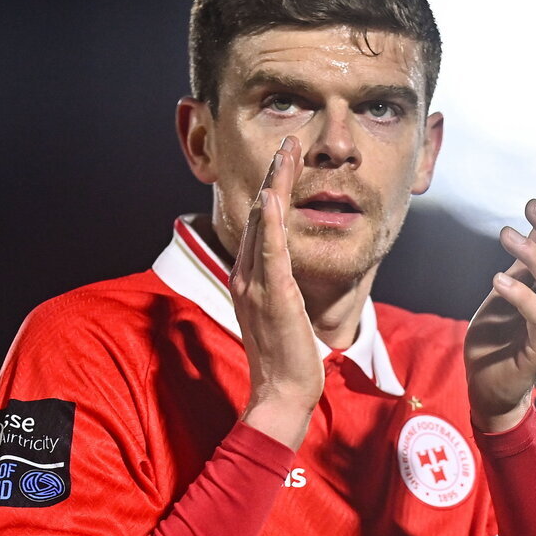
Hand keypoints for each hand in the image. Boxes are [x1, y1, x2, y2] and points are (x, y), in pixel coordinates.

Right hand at [232, 136, 324, 449]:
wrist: (281, 393)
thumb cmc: (284, 358)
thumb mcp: (278, 316)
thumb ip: (275, 290)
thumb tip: (279, 276)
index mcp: (248, 280)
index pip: (261, 226)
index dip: (272, 191)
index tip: (285, 162)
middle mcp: (247, 277)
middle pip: (260, 216)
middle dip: (274, 176)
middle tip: (288, 142)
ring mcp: (256, 285)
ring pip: (265, 225)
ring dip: (275, 185)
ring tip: (287, 153)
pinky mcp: (272, 296)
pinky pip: (271, 253)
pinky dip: (272, 223)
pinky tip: (274, 196)